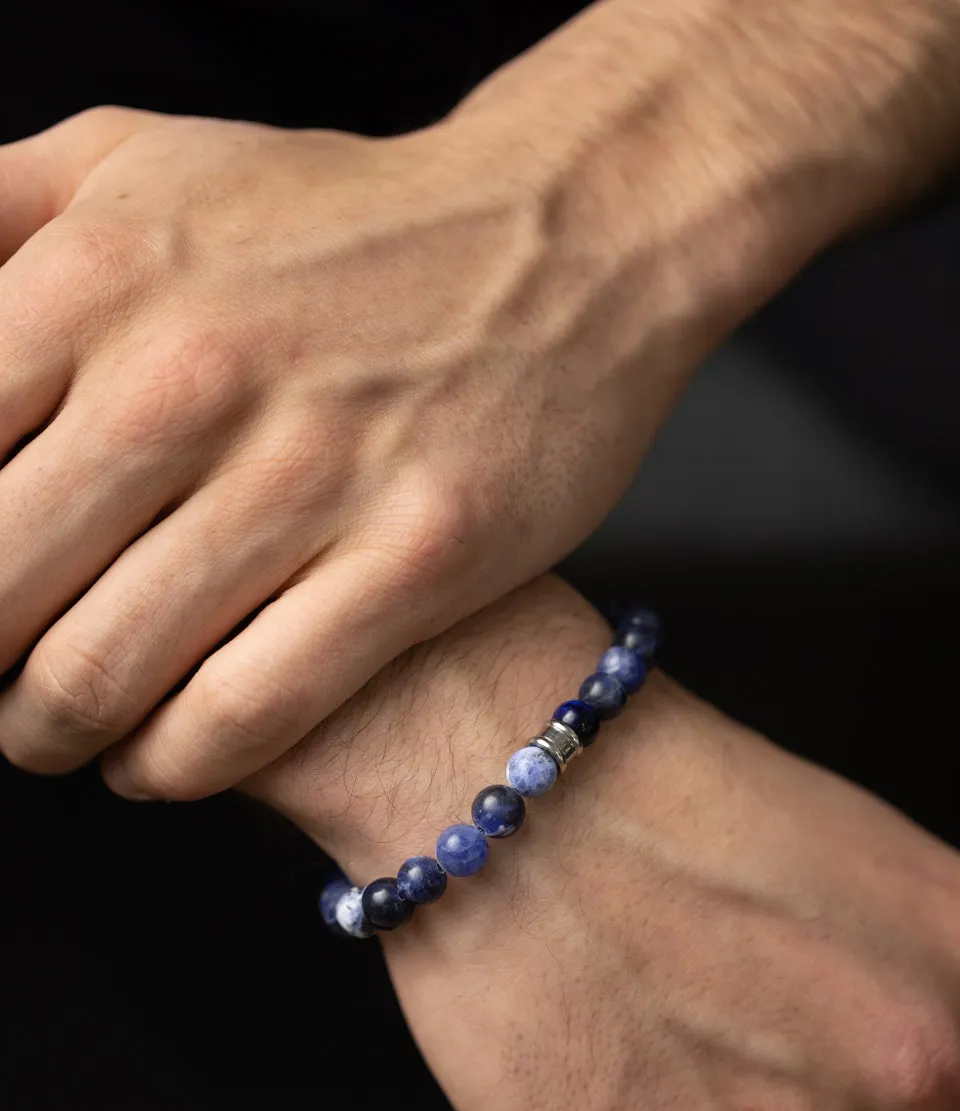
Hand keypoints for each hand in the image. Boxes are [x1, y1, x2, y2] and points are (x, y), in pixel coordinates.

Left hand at [0, 103, 701, 796]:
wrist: (570, 245)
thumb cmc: (349, 223)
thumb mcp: (140, 158)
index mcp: (101, 276)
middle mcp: (190, 376)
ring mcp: (311, 475)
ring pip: (101, 673)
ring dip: (50, 729)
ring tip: (56, 728)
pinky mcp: (414, 561)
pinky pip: (241, 714)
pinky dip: (170, 764)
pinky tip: (156, 757)